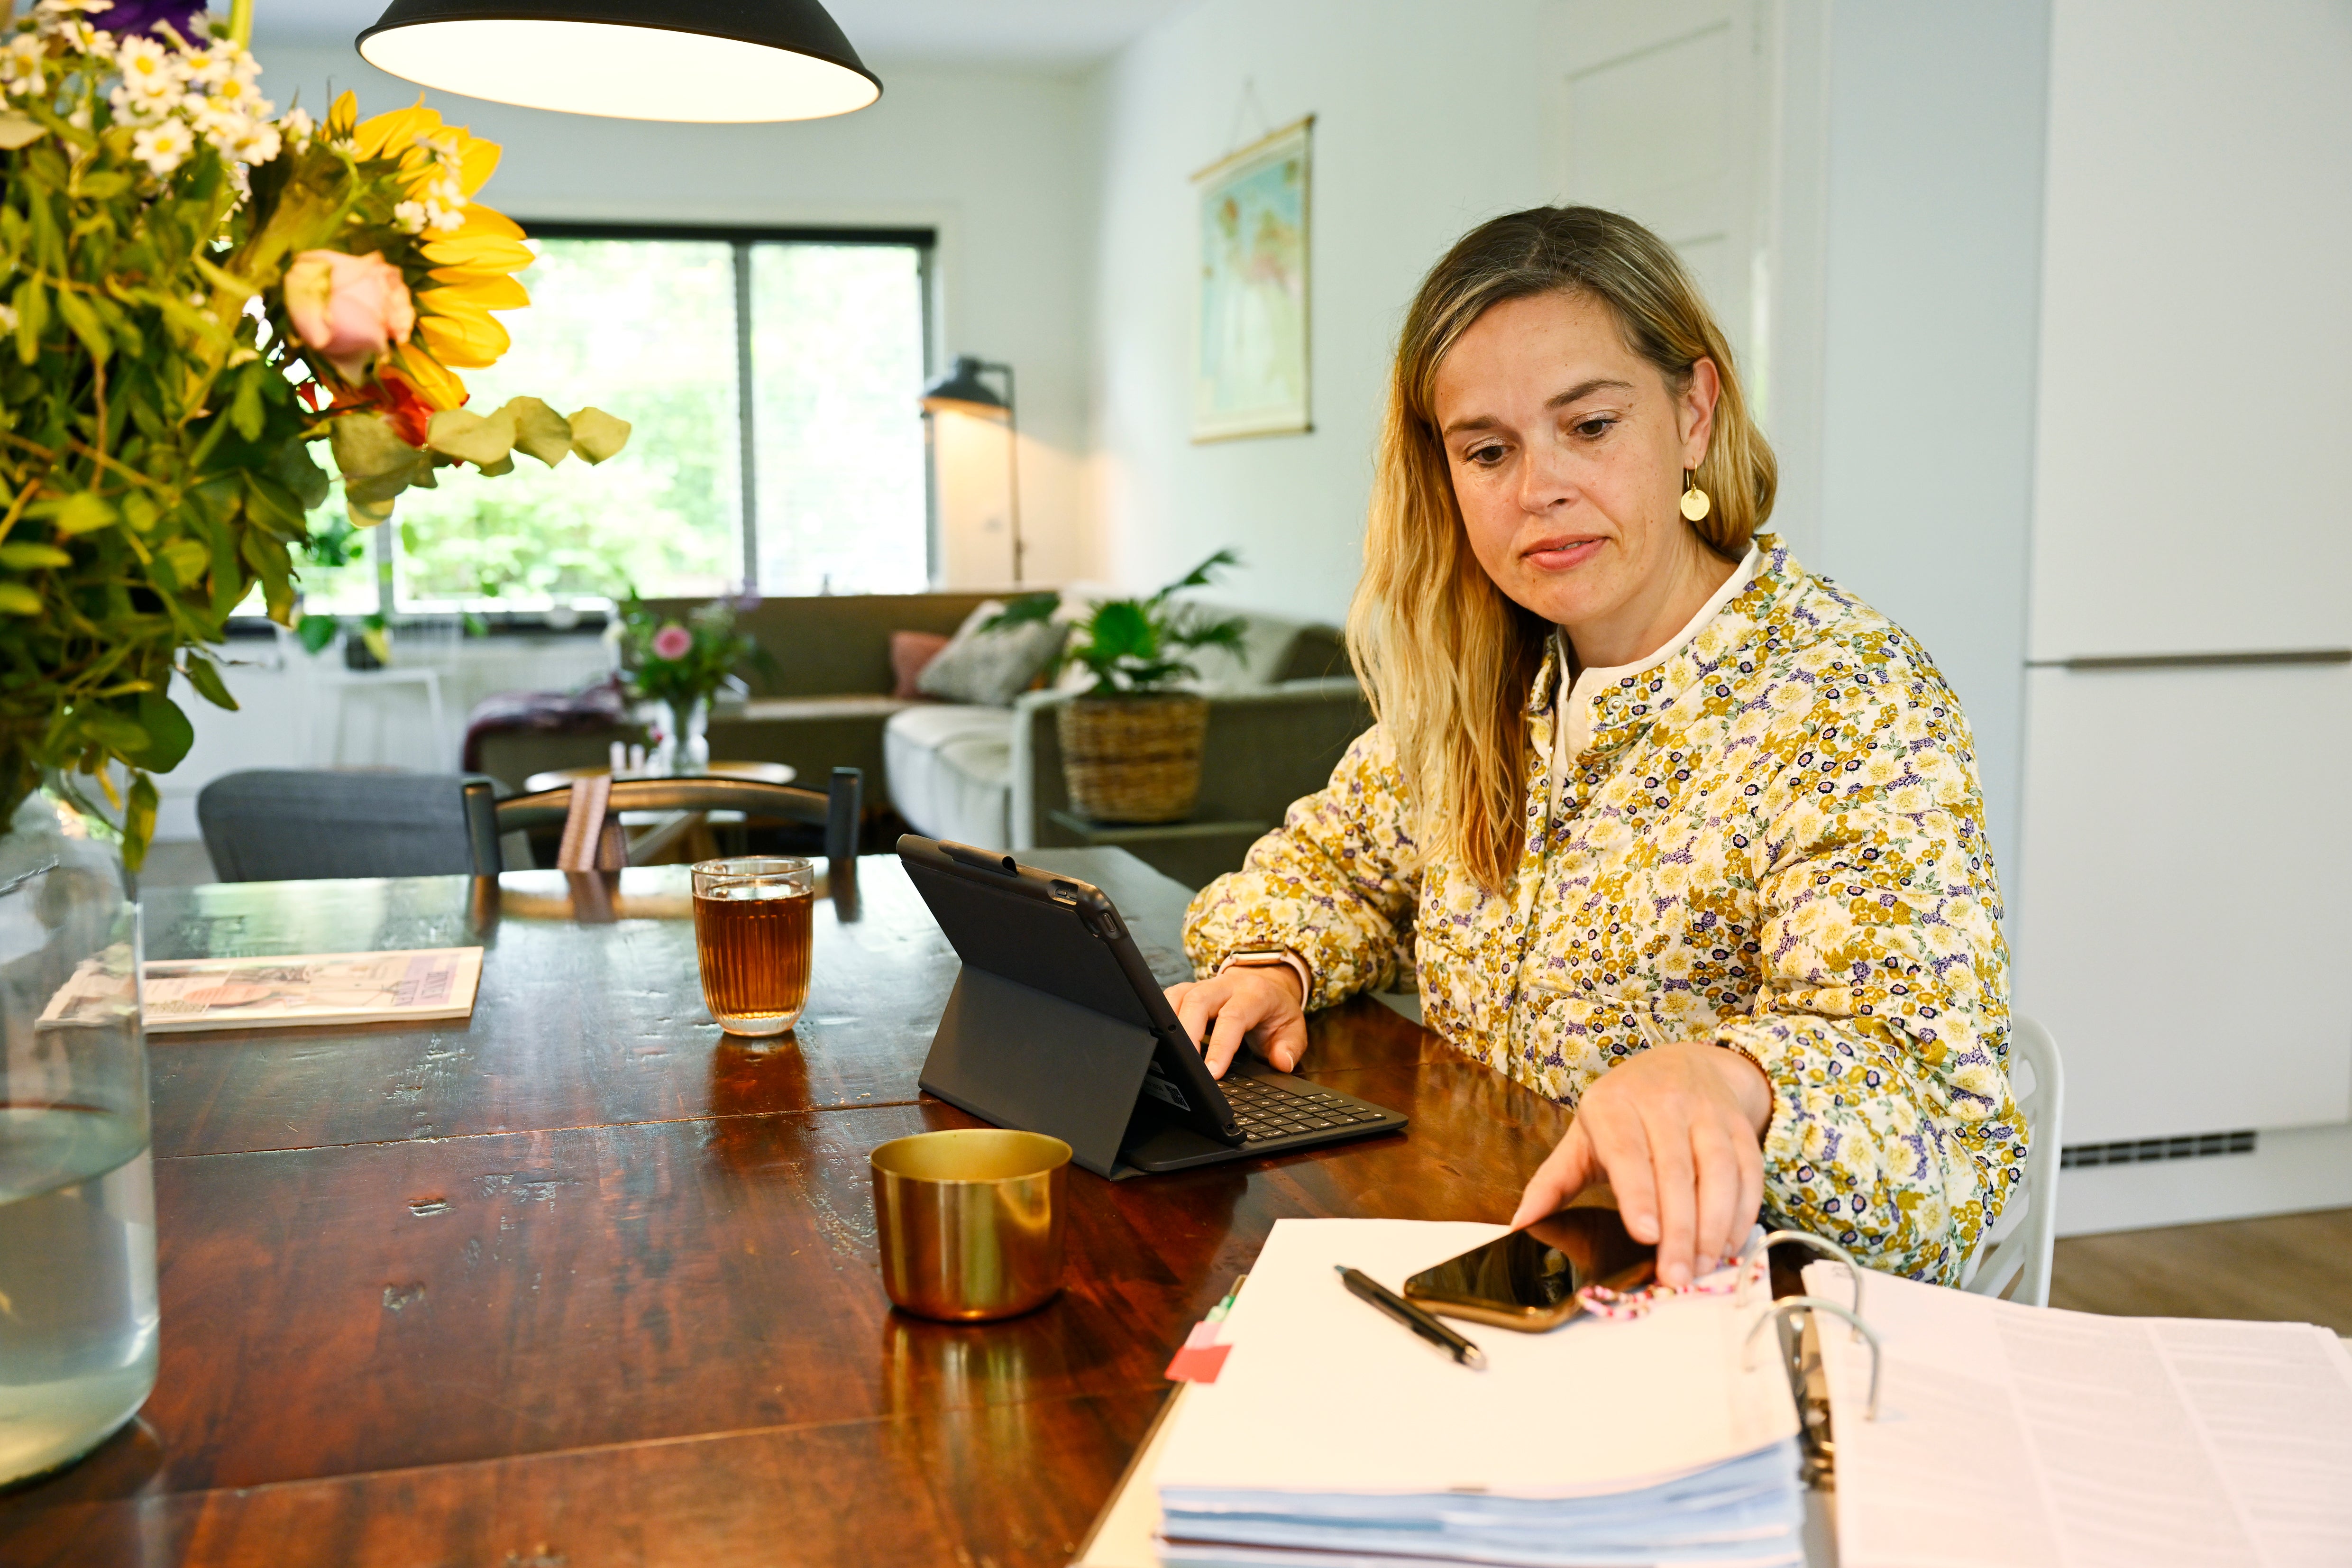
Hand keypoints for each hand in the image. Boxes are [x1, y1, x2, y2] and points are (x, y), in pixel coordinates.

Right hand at [1165, 966, 1307, 1077]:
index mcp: (1254, 994)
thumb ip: (1290, 1047)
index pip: (1234, 1017)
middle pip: (1198, 1001)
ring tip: (1168, 1056)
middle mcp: (1226, 985)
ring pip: (1178, 996)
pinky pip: (1167, 998)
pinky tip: (1160, 1039)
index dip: (1221, 1045)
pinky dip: (1160, 1017)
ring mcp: (1203, 985)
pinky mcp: (1187, 990)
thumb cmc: (1275, 1012)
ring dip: (1169, 1025)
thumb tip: (1281, 1062)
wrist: (1266, 985)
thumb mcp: (1293, 1029)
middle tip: (1184, 1067)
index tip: (1212, 1073)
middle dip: (1187, 1034)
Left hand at [1508, 1041, 1770, 1287]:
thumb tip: (1519, 1224)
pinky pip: (1750, 1172)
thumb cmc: (1623, 1113)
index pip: (1627, 1152)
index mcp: (1613, 1106)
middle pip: (1676, 1171)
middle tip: (1675, 1276)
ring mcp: (1707, 1112)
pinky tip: (1728, 1245)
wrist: (1684, 1065)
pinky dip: (1743, 1213)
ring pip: (1719, 1172)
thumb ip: (1552, 1182)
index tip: (1645, 1235)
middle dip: (1679, 1229)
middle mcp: (1663, 1102)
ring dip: (1715, 1225)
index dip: (1639, 1194)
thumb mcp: (1583, 1138)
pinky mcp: (1740, 1126)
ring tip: (1703, 1267)